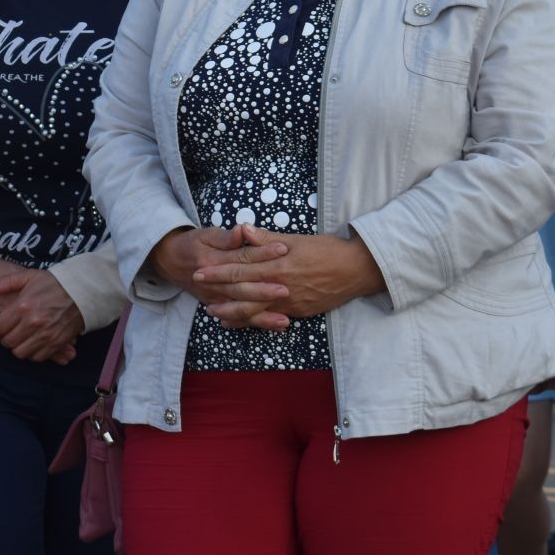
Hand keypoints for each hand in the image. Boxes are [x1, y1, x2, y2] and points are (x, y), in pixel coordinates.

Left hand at [0, 269, 82, 363]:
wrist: (83, 291)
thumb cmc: (55, 282)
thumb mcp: (30, 276)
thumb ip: (6, 282)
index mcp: (23, 306)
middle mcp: (32, 323)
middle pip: (8, 342)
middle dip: (5, 340)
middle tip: (7, 336)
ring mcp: (45, 334)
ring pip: (21, 353)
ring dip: (18, 348)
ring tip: (20, 341)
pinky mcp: (56, 343)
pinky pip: (38, 357)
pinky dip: (33, 353)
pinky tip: (33, 345)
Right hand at [146, 226, 290, 329]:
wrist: (170, 262)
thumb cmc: (193, 244)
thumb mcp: (206, 234)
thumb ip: (226, 237)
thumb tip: (242, 230)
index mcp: (212, 261)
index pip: (241, 257)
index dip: (262, 252)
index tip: (283, 248)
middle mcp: (214, 284)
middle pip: (242, 288)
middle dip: (264, 290)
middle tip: (286, 289)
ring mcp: (216, 298)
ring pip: (241, 308)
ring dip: (263, 314)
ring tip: (285, 318)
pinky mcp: (220, 307)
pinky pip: (240, 318)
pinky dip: (258, 323)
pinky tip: (278, 325)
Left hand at [192, 226, 384, 329]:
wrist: (357, 270)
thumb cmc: (328, 249)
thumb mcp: (298, 239)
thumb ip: (268, 239)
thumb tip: (244, 231)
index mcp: (279, 265)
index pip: (241, 268)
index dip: (218, 271)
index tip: (200, 271)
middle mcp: (281, 286)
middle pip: (242, 291)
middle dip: (218, 291)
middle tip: (197, 290)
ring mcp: (289, 302)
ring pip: (254, 311)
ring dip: (231, 312)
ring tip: (213, 312)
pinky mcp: (298, 312)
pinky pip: (269, 319)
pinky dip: (251, 321)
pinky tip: (238, 323)